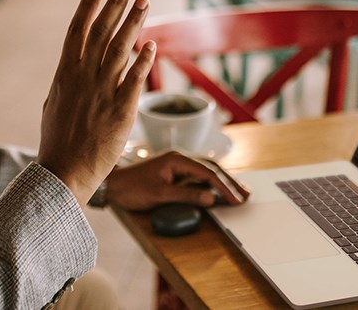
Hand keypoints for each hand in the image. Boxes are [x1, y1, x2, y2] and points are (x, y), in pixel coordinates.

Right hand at [37, 0, 155, 203]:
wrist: (64, 172)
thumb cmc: (57, 142)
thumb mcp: (54, 104)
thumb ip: (66, 82)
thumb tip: (72, 67)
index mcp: (65, 73)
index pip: (77, 30)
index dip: (88, 5)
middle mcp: (83, 77)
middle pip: (101, 31)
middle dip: (114, 4)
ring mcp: (102, 92)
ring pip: (120, 48)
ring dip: (133, 23)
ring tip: (144, 1)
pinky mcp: (120, 110)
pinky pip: (135, 79)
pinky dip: (144, 60)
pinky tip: (152, 45)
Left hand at [105, 152, 250, 210]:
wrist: (112, 186)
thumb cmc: (131, 188)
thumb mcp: (159, 194)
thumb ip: (186, 196)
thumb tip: (211, 198)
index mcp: (177, 159)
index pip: (208, 172)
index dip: (224, 187)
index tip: (236, 200)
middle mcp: (179, 158)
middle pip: (211, 168)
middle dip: (229, 182)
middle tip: (246, 195)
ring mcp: (177, 164)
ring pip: (206, 170)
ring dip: (222, 181)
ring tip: (239, 191)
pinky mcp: (174, 171)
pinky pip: (198, 175)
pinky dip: (211, 182)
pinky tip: (219, 188)